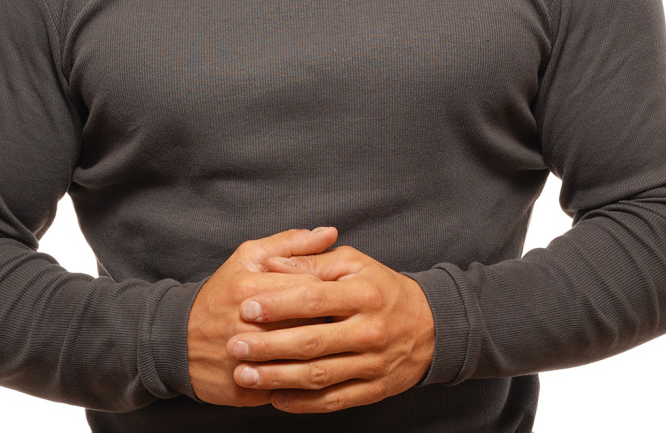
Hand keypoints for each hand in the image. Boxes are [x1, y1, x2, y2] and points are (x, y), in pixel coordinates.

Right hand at [187, 227, 337, 406]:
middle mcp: (247, 325)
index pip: (311, 289)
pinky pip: (288, 388)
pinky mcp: (246, 389)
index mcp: (250, 288)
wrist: (176, 339)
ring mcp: (246, 359)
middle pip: (310, 324)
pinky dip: (303, 380)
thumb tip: (330, 233)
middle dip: (330, 321)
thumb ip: (291, 244)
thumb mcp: (249, 258)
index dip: (331, 292)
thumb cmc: (221, 293)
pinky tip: (310, 369)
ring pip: (302, 359)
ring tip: (328, 342)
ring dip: (320, 352)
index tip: (339, 293)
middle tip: (340, 318)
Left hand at [226, 245, 434, 412]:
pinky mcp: (374, 390)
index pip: (314, 300)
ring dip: (278, 378)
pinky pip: (334, 401)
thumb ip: (313, 262)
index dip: (278, 304)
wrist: (429, 326)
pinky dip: (303, 403)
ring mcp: (373, 364)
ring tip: (245, 375)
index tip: (246, 307)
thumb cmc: (381, 287)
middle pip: (312, 342)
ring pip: (319, 376)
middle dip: (268, 346)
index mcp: (364, 294)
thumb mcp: (354, 263)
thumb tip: (272, 262)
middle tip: (235, 347)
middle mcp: (369, 331)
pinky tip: (276, 399)